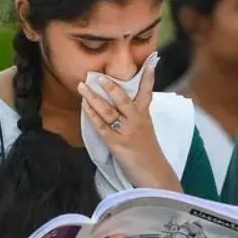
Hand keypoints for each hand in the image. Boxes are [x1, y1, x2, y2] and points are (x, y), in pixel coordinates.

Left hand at [77, 64, 178, 189]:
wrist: (155, 175)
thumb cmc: (149, 155)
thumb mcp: (146, 132)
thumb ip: (136, 119)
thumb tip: (121, 109)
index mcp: (145, 117)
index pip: (147, 93)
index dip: (148, 77)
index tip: (149, 63)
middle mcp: (137, 121)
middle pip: (123, 99)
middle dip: (110, 86)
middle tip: (98, 75)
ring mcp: (127, 132)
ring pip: (109, 110)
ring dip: (94, 97)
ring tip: (82, 87)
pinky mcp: (117, 144)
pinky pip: (102, 126)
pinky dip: (92, 115)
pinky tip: (85, 107)